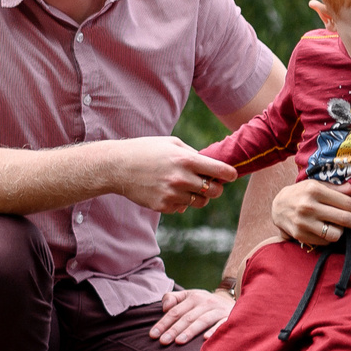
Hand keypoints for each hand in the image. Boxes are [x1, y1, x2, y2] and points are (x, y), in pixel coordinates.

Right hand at [104, 136, 234, 213]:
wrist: (118, 167)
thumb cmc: (146, 150)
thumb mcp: (171, 143)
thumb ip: (193, 154)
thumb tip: (211, 165)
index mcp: (186, 159)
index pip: (220, 171)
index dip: (230, 174)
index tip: (232, 175)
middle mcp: (181, 178)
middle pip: (214, 191)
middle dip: (216, 187)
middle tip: (210, 183)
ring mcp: (172, 194)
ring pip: (200, 201)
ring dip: (199, 195)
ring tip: (187, 186)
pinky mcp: (163, 206)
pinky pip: (182, 207)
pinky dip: (181, 201)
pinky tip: (169, 191)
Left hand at [152, 287, 231, 344]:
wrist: (231, 302)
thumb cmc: (204, 303)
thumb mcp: (189, 296)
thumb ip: (173, 298)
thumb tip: (164, 308)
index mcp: (194, 297)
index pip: (175, 311)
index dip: (163, 323)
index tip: (153, 335)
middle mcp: (206, 302)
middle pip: (187, 317)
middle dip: (173, 330)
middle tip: (163, 341)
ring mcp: (218, 310)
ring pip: (201, 321)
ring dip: (190, 331)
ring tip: (178, 342)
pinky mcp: (229, 318)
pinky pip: (221, 325)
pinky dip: (213, 331)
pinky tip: (205, 339)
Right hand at [272, 177, 350, 246]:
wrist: (277, 206)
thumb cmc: (303, 193)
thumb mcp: (319, 186)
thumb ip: (339, 189)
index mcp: (316, 190)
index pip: (347, 203)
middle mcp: (308, 206)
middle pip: (345, 219)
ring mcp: (303, 222)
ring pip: (336, 234)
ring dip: (343, 232)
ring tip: (339, 226)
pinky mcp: (299, 235)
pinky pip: (325, 242)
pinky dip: (330, 238)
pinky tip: (326, 231)